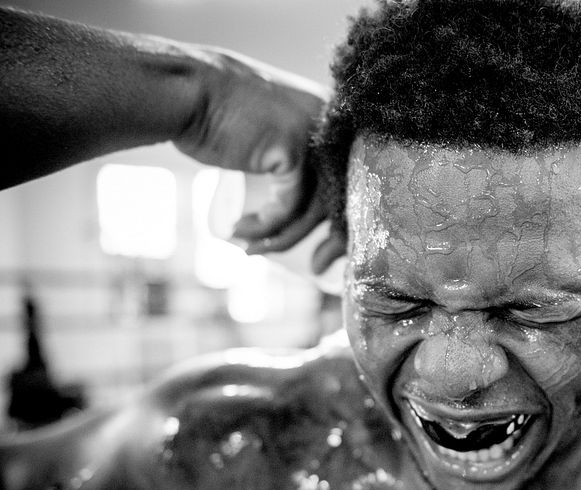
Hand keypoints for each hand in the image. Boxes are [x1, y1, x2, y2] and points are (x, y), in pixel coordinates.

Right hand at [173, 48, 342, 271]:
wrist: (188, 90)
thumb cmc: (218, 118)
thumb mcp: (270, 140)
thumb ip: (295, 163)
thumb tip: (306, 209)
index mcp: (334, 124)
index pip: (353, 184)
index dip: (343, 224)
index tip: (324, 254)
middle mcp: (332, 128)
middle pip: (344, 198)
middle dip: (331, 242)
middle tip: (315, 269)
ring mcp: (314, 137)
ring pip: (312, 208)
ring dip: (282, 237)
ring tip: (253, 249)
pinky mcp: (292, 151)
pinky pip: (288, 206)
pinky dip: (265, 225)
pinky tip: (239, 231)